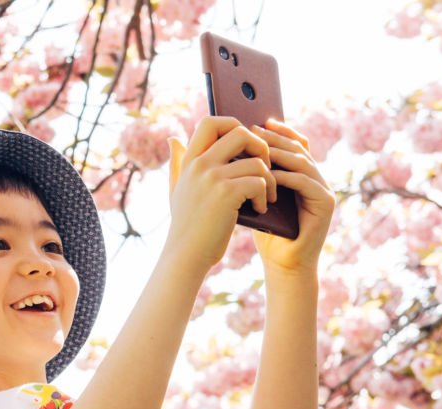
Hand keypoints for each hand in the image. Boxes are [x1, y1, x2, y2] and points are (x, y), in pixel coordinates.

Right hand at [167, 116, 276, 271]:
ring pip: (256, 161)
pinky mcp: (227, 193)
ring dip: (269, 178)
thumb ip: (177, 162)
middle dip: (260, 147)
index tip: (245, 143)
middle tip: (264, 167)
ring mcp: (212, 177)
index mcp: (189, 161)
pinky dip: (266, 195)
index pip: (211, 121)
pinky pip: (259, 181)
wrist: (186, 255)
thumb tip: (172, 138)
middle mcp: (199, 164)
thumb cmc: (186, 225)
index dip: (234, 124)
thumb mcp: (176, 190)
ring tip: (267, 196)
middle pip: (240, 132)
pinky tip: (261, 209)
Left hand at [248, 119, 334, 276]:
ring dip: (279, 153)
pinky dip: (286, 176)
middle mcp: (316, 179)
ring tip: (258, 146)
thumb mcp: (256, 197)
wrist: (282, 264)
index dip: (279, 131)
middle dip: (275, 138)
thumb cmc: (266, 232)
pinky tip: (268, 173)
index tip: (257, 121)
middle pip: (298, 148)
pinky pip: (306, 182)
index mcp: (302, 175)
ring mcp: (324, 190)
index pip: (294, 144)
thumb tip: (229, 149)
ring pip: (302, 162)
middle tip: (254, 129)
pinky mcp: (326, 204)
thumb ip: (252, 175)